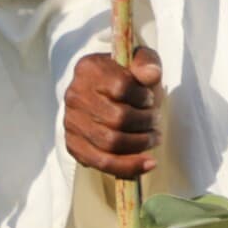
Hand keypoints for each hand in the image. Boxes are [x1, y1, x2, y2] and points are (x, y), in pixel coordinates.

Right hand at [64, 48, 161, 179]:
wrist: (103, 94)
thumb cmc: (126, 77)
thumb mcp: (138, 60)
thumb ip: (146, 62)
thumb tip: (151, 74)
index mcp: (88, 69)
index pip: (121, 87)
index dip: (143, 97)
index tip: (149, 99)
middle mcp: (74, 95)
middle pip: (117, 118)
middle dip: (145, 123)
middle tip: (156, 122)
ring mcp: (71, 122)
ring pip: (111, 142)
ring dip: (140, 144)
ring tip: (153, 138)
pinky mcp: (73, 144)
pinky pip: (101, 162)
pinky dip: (128, 167)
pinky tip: (148, 164)